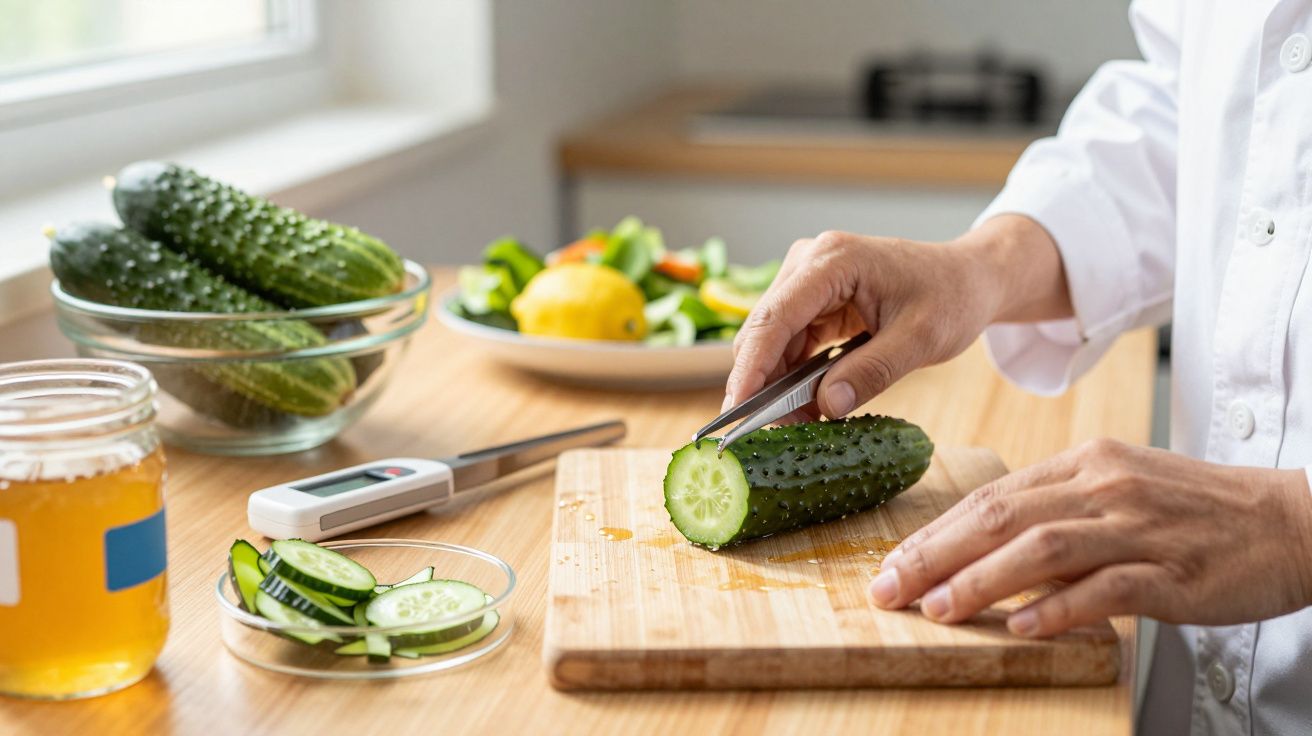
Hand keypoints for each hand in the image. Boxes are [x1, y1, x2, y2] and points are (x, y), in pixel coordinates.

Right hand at [725, 215, 1070, 417]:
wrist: (970, 277)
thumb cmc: (953, 297)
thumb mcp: (921, 340)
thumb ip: (872, 372)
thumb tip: (826, 407)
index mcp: (833, 261)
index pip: (775, 317)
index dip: (752, 366)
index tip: (738, 410)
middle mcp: (810, 263)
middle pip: (764, 330)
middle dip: (763, 384)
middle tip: (776, 435)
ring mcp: (808, 279)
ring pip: (771, 341)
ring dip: (778, 385)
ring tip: (799, 427)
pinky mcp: (813, 299)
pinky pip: (789, 342)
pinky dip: (793, 377)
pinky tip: (808, 407)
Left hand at [869, 439, 1311, 636]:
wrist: (1291, 521)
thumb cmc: (1198, 511)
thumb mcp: (1119, 490)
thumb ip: (1056, 511)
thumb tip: (987, 544)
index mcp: (1085, 464)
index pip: (992, 497)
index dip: (935, 533)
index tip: (891, 564)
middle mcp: (1104, 487)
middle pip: (1001, 516)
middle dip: (935, 555)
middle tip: (888, 588)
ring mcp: (1139, 527)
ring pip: (1043, 547)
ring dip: (982, 580)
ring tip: (938, 610)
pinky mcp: (1173, 571)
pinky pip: (1107, 587)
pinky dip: (1060, 608)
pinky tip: (1023, 627)